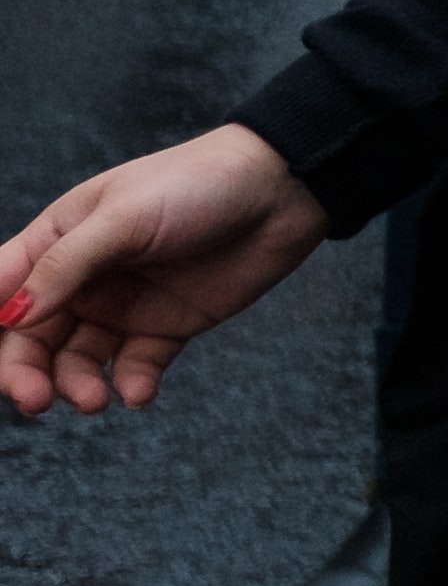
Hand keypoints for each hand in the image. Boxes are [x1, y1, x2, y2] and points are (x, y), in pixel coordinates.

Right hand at [0, 128, 326, 417]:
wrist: (282, 190)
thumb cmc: (196, 184)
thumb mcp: (123, 217)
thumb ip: (66, 266)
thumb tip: (12, 316)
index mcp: (58, 238)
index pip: (2, 290)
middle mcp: (82, 278)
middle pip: (30, 338)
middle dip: (24, 373)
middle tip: (36, 400)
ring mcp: (123, 304)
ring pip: (77, 361)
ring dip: (76, 386)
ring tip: (96, 401)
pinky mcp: (166, 326)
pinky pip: (134, 367)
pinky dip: (130, 385)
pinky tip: (138, 393)